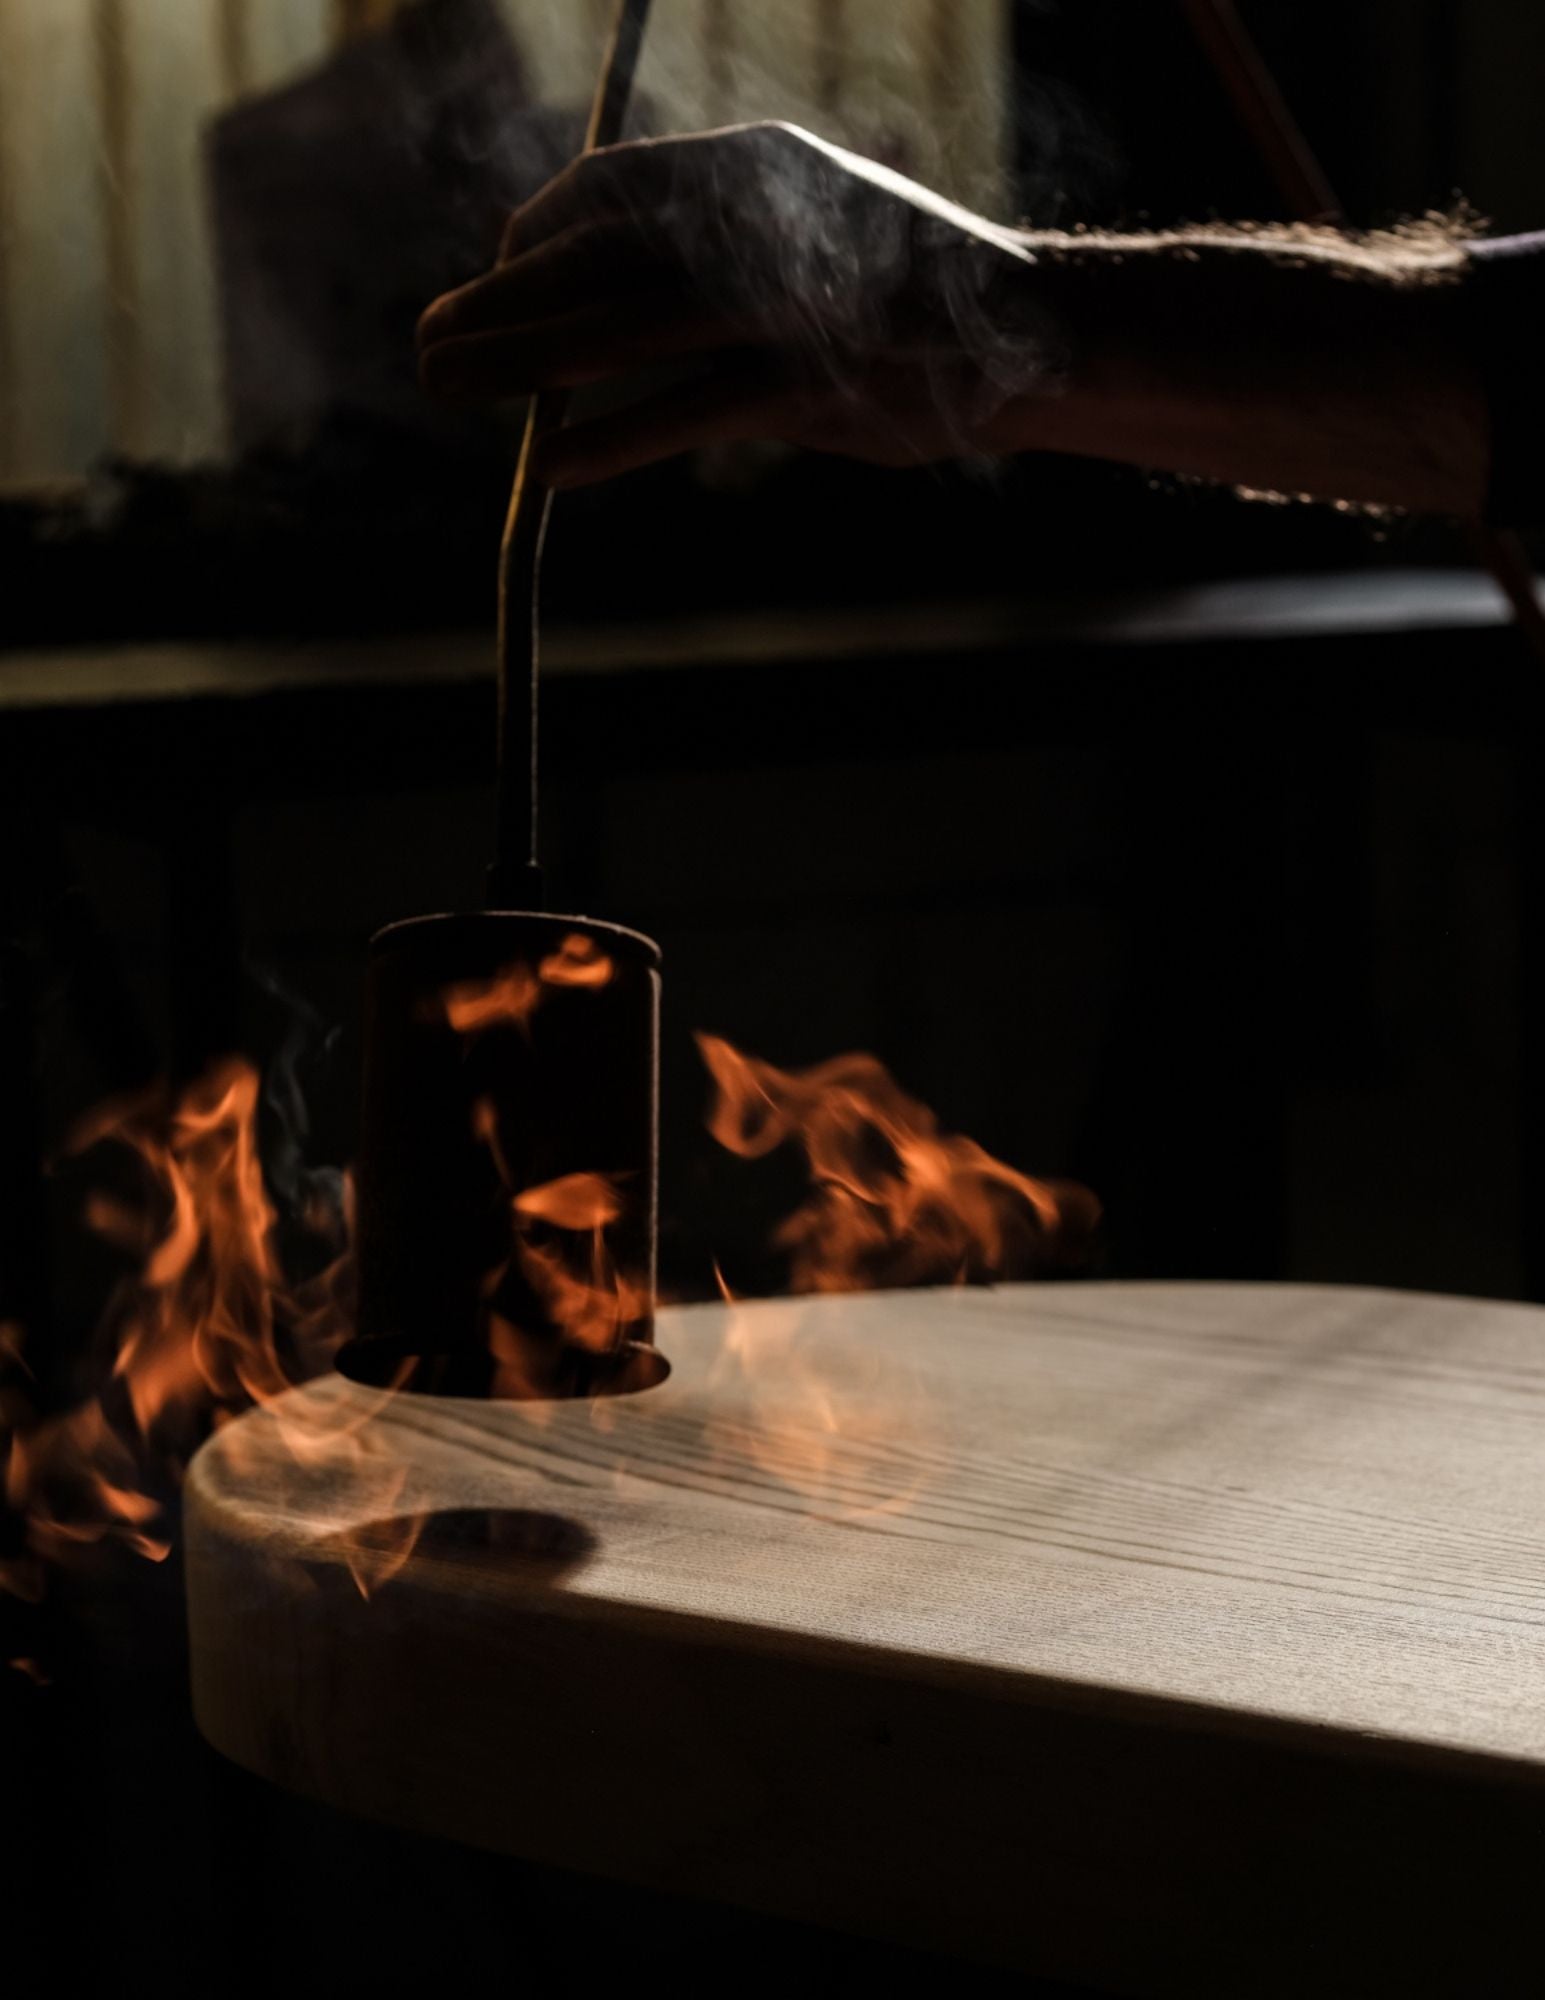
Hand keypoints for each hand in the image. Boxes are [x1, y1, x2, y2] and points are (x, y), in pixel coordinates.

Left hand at [416, 123, 1056, 487]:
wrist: (1034, 334)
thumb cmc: (906, 300)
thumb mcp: (803, 253)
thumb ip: (716, 268)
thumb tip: (617, 304)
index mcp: (749, 170)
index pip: (606, 193)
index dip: (533, 242)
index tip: (495, 287)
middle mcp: (758, 219)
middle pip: (595, 255)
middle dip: (500, 301)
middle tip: (426, 344)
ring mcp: (786, 298)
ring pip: (625, 324)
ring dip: (523, 359)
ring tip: (448, 388)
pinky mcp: (811, 378)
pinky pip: (687, 410)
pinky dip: (612, 440)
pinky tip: (550, 468)